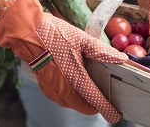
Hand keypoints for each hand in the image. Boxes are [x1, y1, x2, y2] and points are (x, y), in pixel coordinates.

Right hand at [0, 0, 127, 122]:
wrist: (28, 33)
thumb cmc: (55, 34)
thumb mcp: (83, 40)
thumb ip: (103, 52)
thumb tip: (122, 59)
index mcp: (75, 77)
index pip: (95, 101)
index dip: (107, 109)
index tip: (115, 115)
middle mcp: (63, 88)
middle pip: (84, 107)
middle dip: (95, 106)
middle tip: (103, 97)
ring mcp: (52, 89)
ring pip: (71, 104)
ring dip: (82, 102)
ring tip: (89, 90)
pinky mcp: (44, 86)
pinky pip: (60, 98)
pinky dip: (70, 97)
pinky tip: (72, 85)